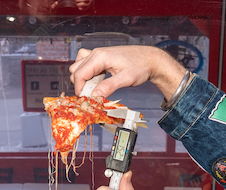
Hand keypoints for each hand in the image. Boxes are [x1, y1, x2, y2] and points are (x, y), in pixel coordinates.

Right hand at [70, 46, 187, 98]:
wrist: (150, 59)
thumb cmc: (140, 67)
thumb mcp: (125, 79)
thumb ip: (108, 87)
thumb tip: (94, 96)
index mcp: (100, 57)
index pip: (79, 74)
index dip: (79, 89)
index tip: (85, 100)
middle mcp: (96, 53)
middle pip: (75, 70)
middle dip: (80, 84)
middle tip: (92, 95)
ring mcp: (97, 54)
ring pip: (78, 66)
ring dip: (82, 78)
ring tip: (94, 87)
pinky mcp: (101, 57)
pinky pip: (85, 63)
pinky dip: (86, 72)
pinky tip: (96, 79)